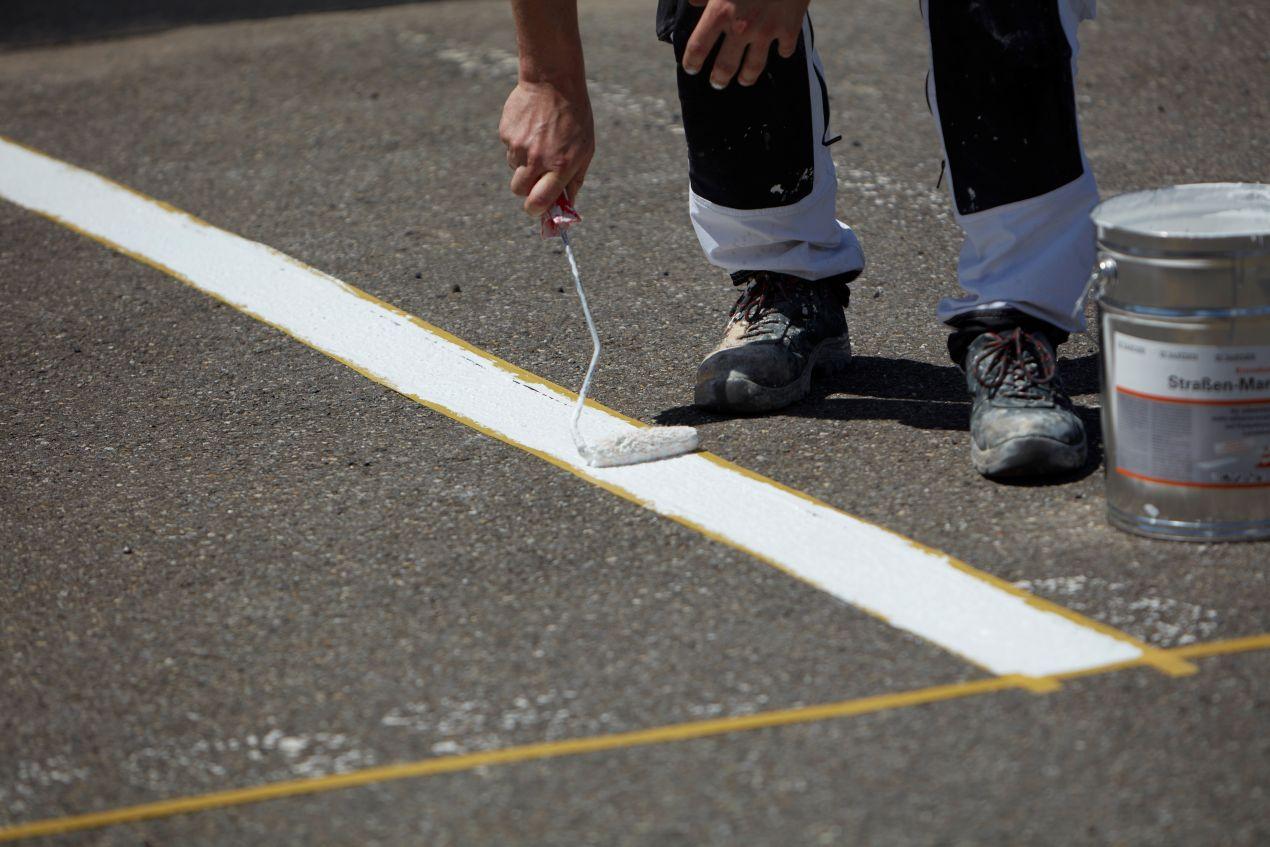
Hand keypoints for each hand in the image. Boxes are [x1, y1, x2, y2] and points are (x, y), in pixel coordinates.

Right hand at [499, 79, 594, 215]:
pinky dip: (518, 144)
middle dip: (526, 188)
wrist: (553, 81)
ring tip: (539, 141)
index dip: (535, 210)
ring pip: (514, 169)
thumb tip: (567, 206)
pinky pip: (509, 149)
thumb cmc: (575, 118)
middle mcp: (537, 159)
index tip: (537, 208)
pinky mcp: (506, 133)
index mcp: (560, 167)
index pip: (538, 203)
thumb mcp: (585, 150)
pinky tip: (531, 127)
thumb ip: (575, 180)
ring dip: (524, 163)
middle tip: (537, 175)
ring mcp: (518, 146)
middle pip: (519, 191)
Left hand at [682, 0, 809, 88]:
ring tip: (744, 80)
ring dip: (747, 77)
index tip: (691, 69)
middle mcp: (741, 27)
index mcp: (719, 12)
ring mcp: (766, 30)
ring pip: (754, 67)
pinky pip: (785, 49)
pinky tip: (781, 52)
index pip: (698, 47)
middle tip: (717, 83)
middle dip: (719, 78)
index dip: (692, 62)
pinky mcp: (789, 27)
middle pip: (725, 66)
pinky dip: (783, 52)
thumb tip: (693, 2)